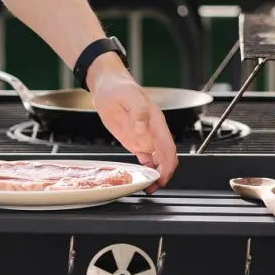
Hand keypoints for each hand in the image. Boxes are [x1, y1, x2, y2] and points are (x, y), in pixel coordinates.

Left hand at [87, 55, 178, 192]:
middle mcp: (153, 132)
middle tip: (153, 188)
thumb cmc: (118, 87)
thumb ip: (138, 111)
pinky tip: (142, 178)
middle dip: (164, 174)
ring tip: (148, 188)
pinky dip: (147, 170)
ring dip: (156, 175)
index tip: (163, 177)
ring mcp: (145, 138)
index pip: (168, 147)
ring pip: (158, 161)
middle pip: (166, 158)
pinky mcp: (135, 142)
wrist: (107, 86)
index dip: (168, 164)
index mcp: (156, 122)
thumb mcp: (128, 95)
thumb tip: (142, 129)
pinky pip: (146, 159)